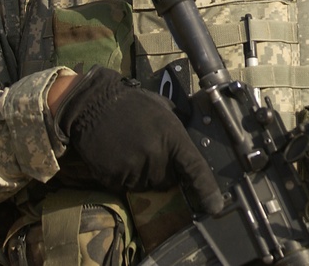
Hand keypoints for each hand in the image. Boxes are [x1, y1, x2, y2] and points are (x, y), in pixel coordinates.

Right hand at [54, 66, 222, 213]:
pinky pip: (126, 186)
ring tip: (132, 150)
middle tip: (150, 151)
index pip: (195, 169)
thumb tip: (191, 139)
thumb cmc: (132, 103)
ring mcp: (135, 169)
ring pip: (147, 185)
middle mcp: (157, 157)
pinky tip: (119, 155)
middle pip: (169, 181)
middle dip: (164, 171)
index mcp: (173, 138)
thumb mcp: (163, 108)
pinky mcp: (115, 177)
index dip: (207, 190)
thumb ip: (179, 126)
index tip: (214, 206)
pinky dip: (124, 176)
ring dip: (143, 174)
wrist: (94, 104)